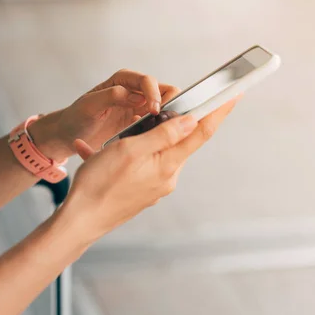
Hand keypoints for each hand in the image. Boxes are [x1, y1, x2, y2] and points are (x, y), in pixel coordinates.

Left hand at [29, 70, 179, 158]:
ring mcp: (140, 109)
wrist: (68, 136)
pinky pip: (158, 126)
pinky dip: (159, 131)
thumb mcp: (89, 106)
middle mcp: (135, 92)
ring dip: (167, 120)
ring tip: (159, 133)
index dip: (154, 94)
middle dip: (168, 105)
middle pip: (165, 92)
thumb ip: (111, 96)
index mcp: (123, 81)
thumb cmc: (75, 117)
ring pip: (166, 109)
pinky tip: (151, 140)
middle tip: (164, 122)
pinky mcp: (140, 125)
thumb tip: (135, 95)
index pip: (148, 81)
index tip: (154, 111)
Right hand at [59, 97, 240, 241]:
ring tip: (117, 139)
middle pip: (180, 141)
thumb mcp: (129, 150)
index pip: (201, 131)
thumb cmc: (99, 184)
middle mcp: (167, 177)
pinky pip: (143, 165)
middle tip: (164, 107)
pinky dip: (128, 154)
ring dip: (144, 139)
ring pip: (159, 152)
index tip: (234, 94)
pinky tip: (102, 155)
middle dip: (175, 122)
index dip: (219, 111)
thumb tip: (190, 120)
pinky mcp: (143, 192)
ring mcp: (156, 186)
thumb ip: (162, 134)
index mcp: (168, 165)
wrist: (80, 220)